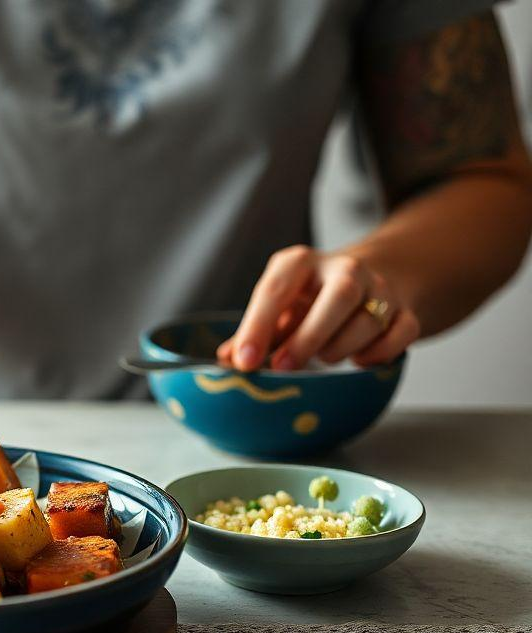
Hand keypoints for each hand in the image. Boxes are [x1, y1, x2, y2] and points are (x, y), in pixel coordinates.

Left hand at [218, 246, 420, 370]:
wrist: (367, 281)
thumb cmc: (309, 301)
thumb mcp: (277, 310)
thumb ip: (253, 334)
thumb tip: (228, 360)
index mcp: (299, 263)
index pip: (275, 289)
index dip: (257, 327)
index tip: (245, 362)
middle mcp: (343, 268)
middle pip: (339, 296)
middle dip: (309, 336)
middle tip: (284, 368)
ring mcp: (380, 288)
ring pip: (369, 318)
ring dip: (341, 347)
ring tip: (324, 359)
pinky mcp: (406, 310)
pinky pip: (401, 332)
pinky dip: (380, 353)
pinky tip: (359, 361)